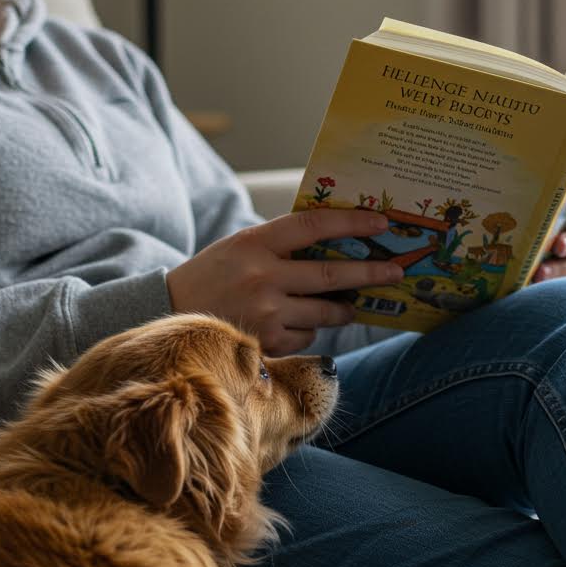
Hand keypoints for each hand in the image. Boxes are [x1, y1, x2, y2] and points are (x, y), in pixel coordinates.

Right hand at [166, 209, 402, 354]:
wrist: (169, 314)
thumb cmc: (216, 274)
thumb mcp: (242, 246)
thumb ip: (283, 243)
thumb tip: (340, 240)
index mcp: (255, 242)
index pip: (314, 226)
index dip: (351, 223)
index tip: (381, 223)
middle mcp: (262, 277)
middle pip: (331, 275)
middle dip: (370, 274)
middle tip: (396, 272)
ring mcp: (266, 313)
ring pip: (325, 312)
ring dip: (343, 309)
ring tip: (349, 304)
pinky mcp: (267, 343)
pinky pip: (307, 335)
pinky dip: (308, 329)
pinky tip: (290, 323)